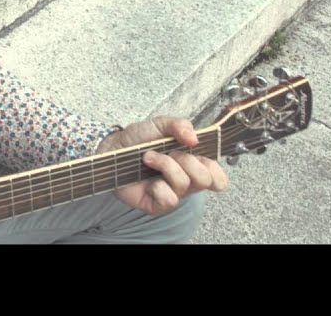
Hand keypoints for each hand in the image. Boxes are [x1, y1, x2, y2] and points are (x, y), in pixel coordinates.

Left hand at [95, 116, 228, 214]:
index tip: (198, 153)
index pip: (219, 178)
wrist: (112, 148)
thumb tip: (194, 138)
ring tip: (148, 157)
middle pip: (206, 180)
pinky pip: (169, 199)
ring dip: (165, 166)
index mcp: (193, 165)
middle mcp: (186, 181)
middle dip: (187, 160)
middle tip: (170, 152)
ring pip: (184, 185)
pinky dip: (158, 186)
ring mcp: (172, 193)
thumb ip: (180, 125)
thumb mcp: (160, 124)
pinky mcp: (157, 205)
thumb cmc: (138, 139)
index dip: (214, 168)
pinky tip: (147, 180)